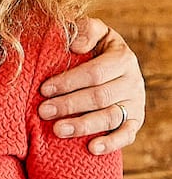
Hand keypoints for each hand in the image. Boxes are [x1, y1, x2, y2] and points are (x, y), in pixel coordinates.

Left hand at [38, 19, 144, 154]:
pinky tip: (91, 148)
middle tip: (43, 111)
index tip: (44, 89)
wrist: (114, 67)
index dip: (69, 81)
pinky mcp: (135, 122)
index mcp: (122, 57)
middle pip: (100, 96)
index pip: (95, 72)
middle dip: (69, 104)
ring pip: (111, 117)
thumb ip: (86, 30)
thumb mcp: (94, 32)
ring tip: (58, 130)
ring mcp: (135, 103)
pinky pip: (127, 135)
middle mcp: (132, 81)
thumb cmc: (95, 49)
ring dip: (83, 125)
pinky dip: (111, 143)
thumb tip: (76, 45)